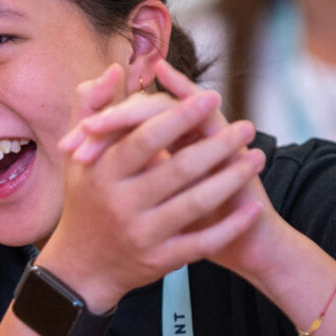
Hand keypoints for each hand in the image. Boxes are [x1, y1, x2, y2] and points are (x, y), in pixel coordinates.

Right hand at [41, 63, 263, 310]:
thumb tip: (112, 69)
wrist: (81, 267)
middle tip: (247, 126)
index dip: (180, 116)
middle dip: (217, 145)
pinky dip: (230, 227)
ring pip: (194, 204)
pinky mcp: (159, 262)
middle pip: (177, 169)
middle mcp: (120, 204)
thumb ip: (91, 107)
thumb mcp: (77, 154)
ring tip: (257, 157)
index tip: (212, 97)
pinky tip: (252, 208)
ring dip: (231, 180)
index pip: (145, 138)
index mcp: (102, 172)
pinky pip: (202, 244)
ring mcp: (141, 235)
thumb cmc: (86, 198)